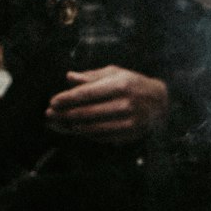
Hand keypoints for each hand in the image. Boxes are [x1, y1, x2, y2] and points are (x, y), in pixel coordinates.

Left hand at [45, 66, 167, 144]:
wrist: (161, 102)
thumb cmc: (133, 84)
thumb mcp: (115, 73)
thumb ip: (92, 76)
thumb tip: (69, 77)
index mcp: (120, 85)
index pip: (88, 93)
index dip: (68, 99)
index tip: (52, 102)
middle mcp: (125, 103)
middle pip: (88, 112)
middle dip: (65, 115)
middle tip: (49, 115)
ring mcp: (128, 121)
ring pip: (93, 127)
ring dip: (72, 127)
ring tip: (58, 125)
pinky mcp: (129, 134)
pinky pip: (103, 136)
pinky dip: (87, 135)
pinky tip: (75, 130)